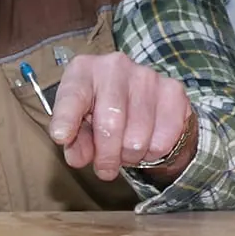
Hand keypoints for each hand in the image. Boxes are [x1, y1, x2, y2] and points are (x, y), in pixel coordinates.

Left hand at [46, 52, 193, 181]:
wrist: (140, 98)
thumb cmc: (99, 110)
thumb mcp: (79, 123)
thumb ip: (75, 141)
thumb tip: (78, 158)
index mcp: (84, 70)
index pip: (73, 95)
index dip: (66, 118)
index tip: (60, 137)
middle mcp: (115, 66)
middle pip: (110, 123)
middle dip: (106, 156)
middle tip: (105, 169)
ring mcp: (147, 76)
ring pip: (137, 138)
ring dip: (129, 156)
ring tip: (125, 151)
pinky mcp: (173, 91)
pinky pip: (162, 140)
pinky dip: (152, 153)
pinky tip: (145, 143)